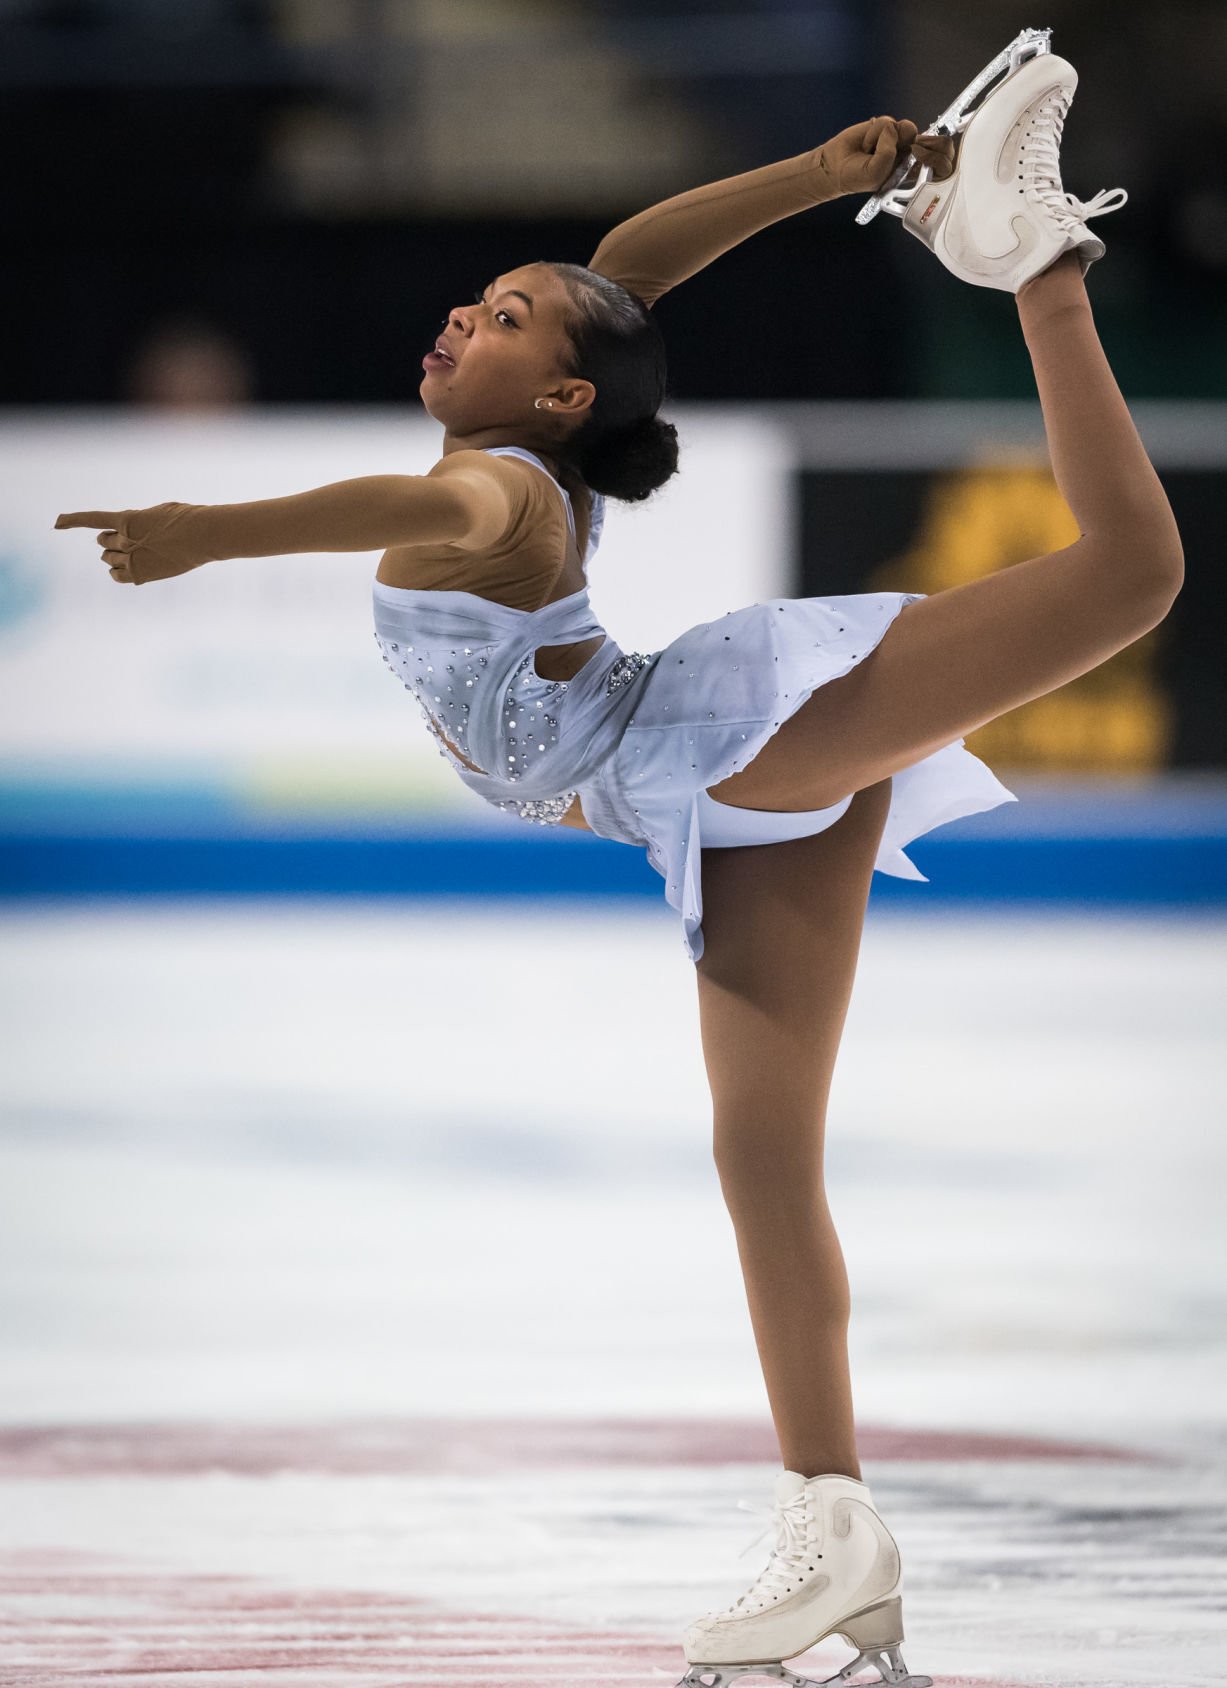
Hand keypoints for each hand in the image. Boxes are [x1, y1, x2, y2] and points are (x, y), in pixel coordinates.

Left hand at [53, 502, 210, 583]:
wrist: (203, 536)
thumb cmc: (187, 519)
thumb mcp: (157, 513)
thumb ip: (138, 522)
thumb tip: (132, 537)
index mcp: (128, 520)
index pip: (93, 519)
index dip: (72, 520)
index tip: (56, 522)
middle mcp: (125, 540)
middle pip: (103, 541)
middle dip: (108, 541)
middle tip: (123, 541)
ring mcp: (132, 559)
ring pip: (108, 559)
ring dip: (113, 556)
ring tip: (132, 554)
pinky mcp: (141, 574)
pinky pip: (117, 576)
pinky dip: (115, 573)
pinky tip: (121, 569)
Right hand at [816, 116, 953, 197]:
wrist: (835, 166)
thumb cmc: (857, 177)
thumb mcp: (876, 175)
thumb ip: (888, 155)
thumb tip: (892, 130)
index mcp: (914, 174)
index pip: (942, 165)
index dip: (938, 157)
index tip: (920, 154)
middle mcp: (911, 156)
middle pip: (937, 142)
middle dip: (927, 141)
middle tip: (912, 147)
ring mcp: (901, 140)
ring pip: (908, 128)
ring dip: (888, 138)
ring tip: (873, 151)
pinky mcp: (888, 127)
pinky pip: (889, 122)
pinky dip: (875, 132)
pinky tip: (867, 143)